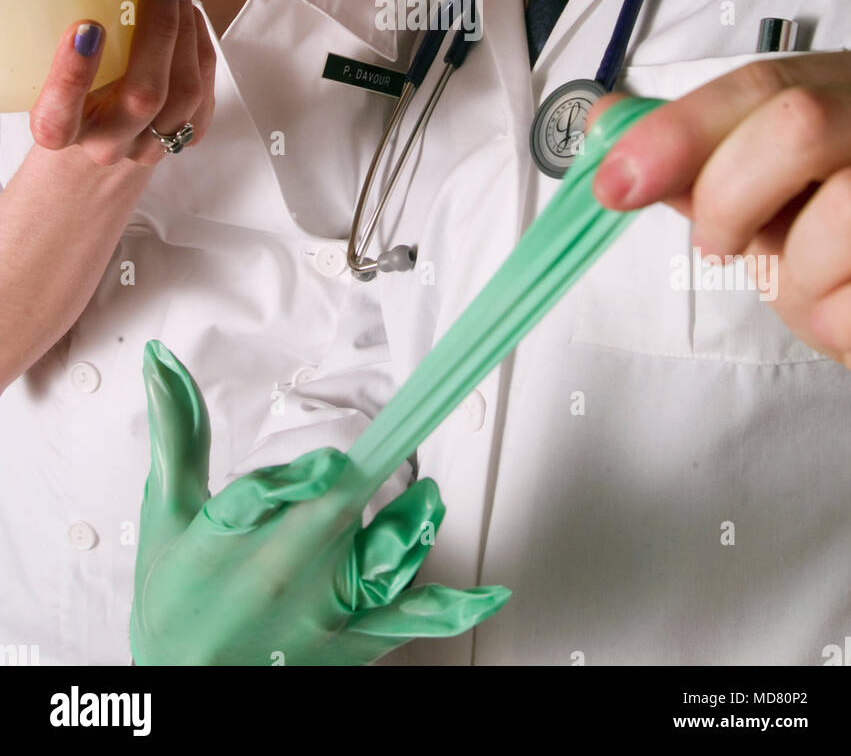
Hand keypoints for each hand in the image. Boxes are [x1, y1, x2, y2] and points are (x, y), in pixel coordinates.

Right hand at [29, 0, 215, 166]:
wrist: (96, 142)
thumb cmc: (72, 97)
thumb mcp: (52, 76)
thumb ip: (71, 44)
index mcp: (61, 131)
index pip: (59, 116)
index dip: (73, 75)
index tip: (88, 28)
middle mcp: (107, 145)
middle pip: (144, 97)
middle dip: (159, 32)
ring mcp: (150, 146)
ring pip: (185, 93)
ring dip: (187, 31)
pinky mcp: (185, 138)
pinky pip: (205, 92)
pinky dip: (201, 46)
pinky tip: (190, 14)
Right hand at [131, 340, 508, 665]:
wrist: (185, 689)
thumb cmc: (175, 597)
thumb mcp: (168, 513)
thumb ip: (177, 431)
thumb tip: (162, 357)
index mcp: (229, 535)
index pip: (259, 499)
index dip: (297, 483)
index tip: (329, 462)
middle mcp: (280, 573)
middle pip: (334, 519)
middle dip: (367, 484)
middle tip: (408, 440)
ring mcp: (321, 609)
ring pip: (381, 563)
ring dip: (411, 528)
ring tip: (429, 500)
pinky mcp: (352, 639)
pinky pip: (410, 620)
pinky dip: (456, 607)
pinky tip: (492, 592)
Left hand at [588, 52, 850, 371]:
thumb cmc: (839, 236)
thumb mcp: (773, 187)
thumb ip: (700, 158)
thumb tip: (608, 126)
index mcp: (849, 89)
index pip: (763, 83)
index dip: (681, 128)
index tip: (618, 180)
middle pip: (799, 124)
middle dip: (730, 197)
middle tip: (719, 246)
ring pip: (845, 208)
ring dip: (798, 277)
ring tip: (809, 293)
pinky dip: (838, 327)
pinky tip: (849, 318)